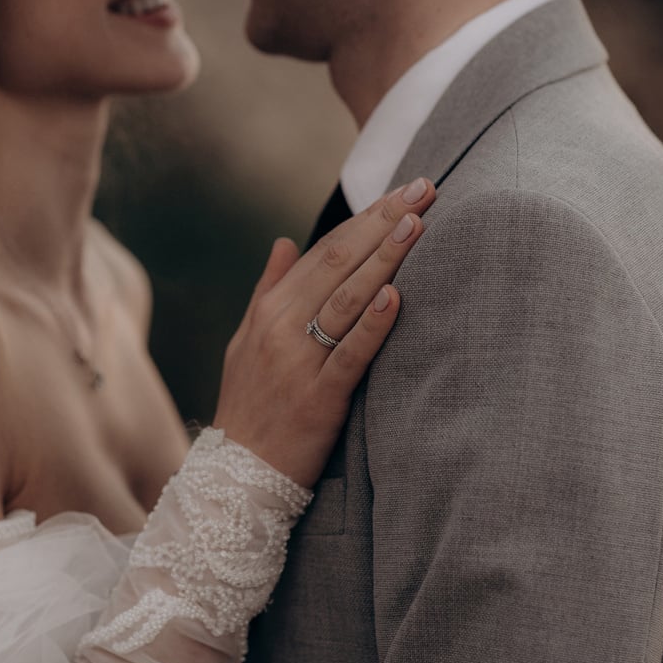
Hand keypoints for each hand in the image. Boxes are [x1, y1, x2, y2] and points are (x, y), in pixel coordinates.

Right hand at [213, 178, 435, 486]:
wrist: (238, 472)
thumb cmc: (249, 404)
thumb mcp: (246, 340)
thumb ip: (268, 289)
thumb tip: (285, 241)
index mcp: (269, 310)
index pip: (324, 251)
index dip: (366, 218)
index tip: (403, 191)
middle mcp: (280, 328)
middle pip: (338, 263)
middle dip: (383, 222)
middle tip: (424, 189)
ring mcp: (298, 362)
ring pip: (346, 300)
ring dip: (383, 260)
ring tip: (417, 226)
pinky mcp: (319, 398)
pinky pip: (349, 355)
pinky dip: (372, 325)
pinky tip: (395, 296)